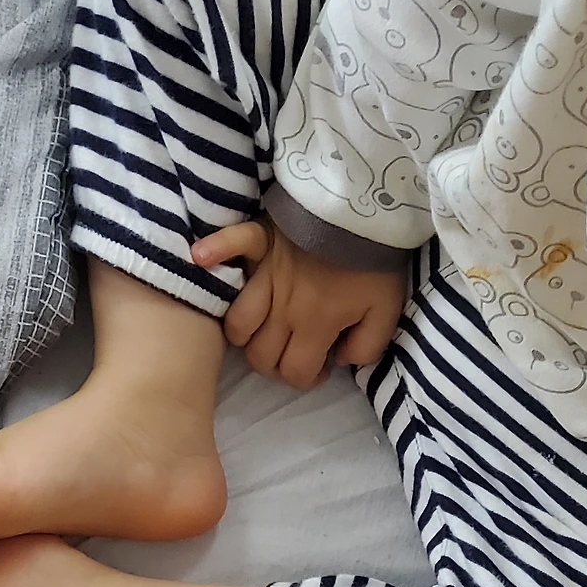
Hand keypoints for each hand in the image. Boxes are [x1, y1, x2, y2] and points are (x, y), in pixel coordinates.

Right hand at [192, 221, 406, 389]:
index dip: (306, 379)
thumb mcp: (387, 312)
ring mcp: (265, 276)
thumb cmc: (375, 261)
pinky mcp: (259, 243)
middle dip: (275, 364)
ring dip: (246, 335)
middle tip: (293, 352)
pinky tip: (199, 259)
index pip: (294, 372)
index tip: (320, 366)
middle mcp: (283, 308)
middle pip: (260, 356)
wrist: (365, 207)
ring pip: (237, 324)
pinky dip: (213, 252)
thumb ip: (367, 346)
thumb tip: (340, 360)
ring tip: (263, 330)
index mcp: (315, 325)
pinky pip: (229, 245)